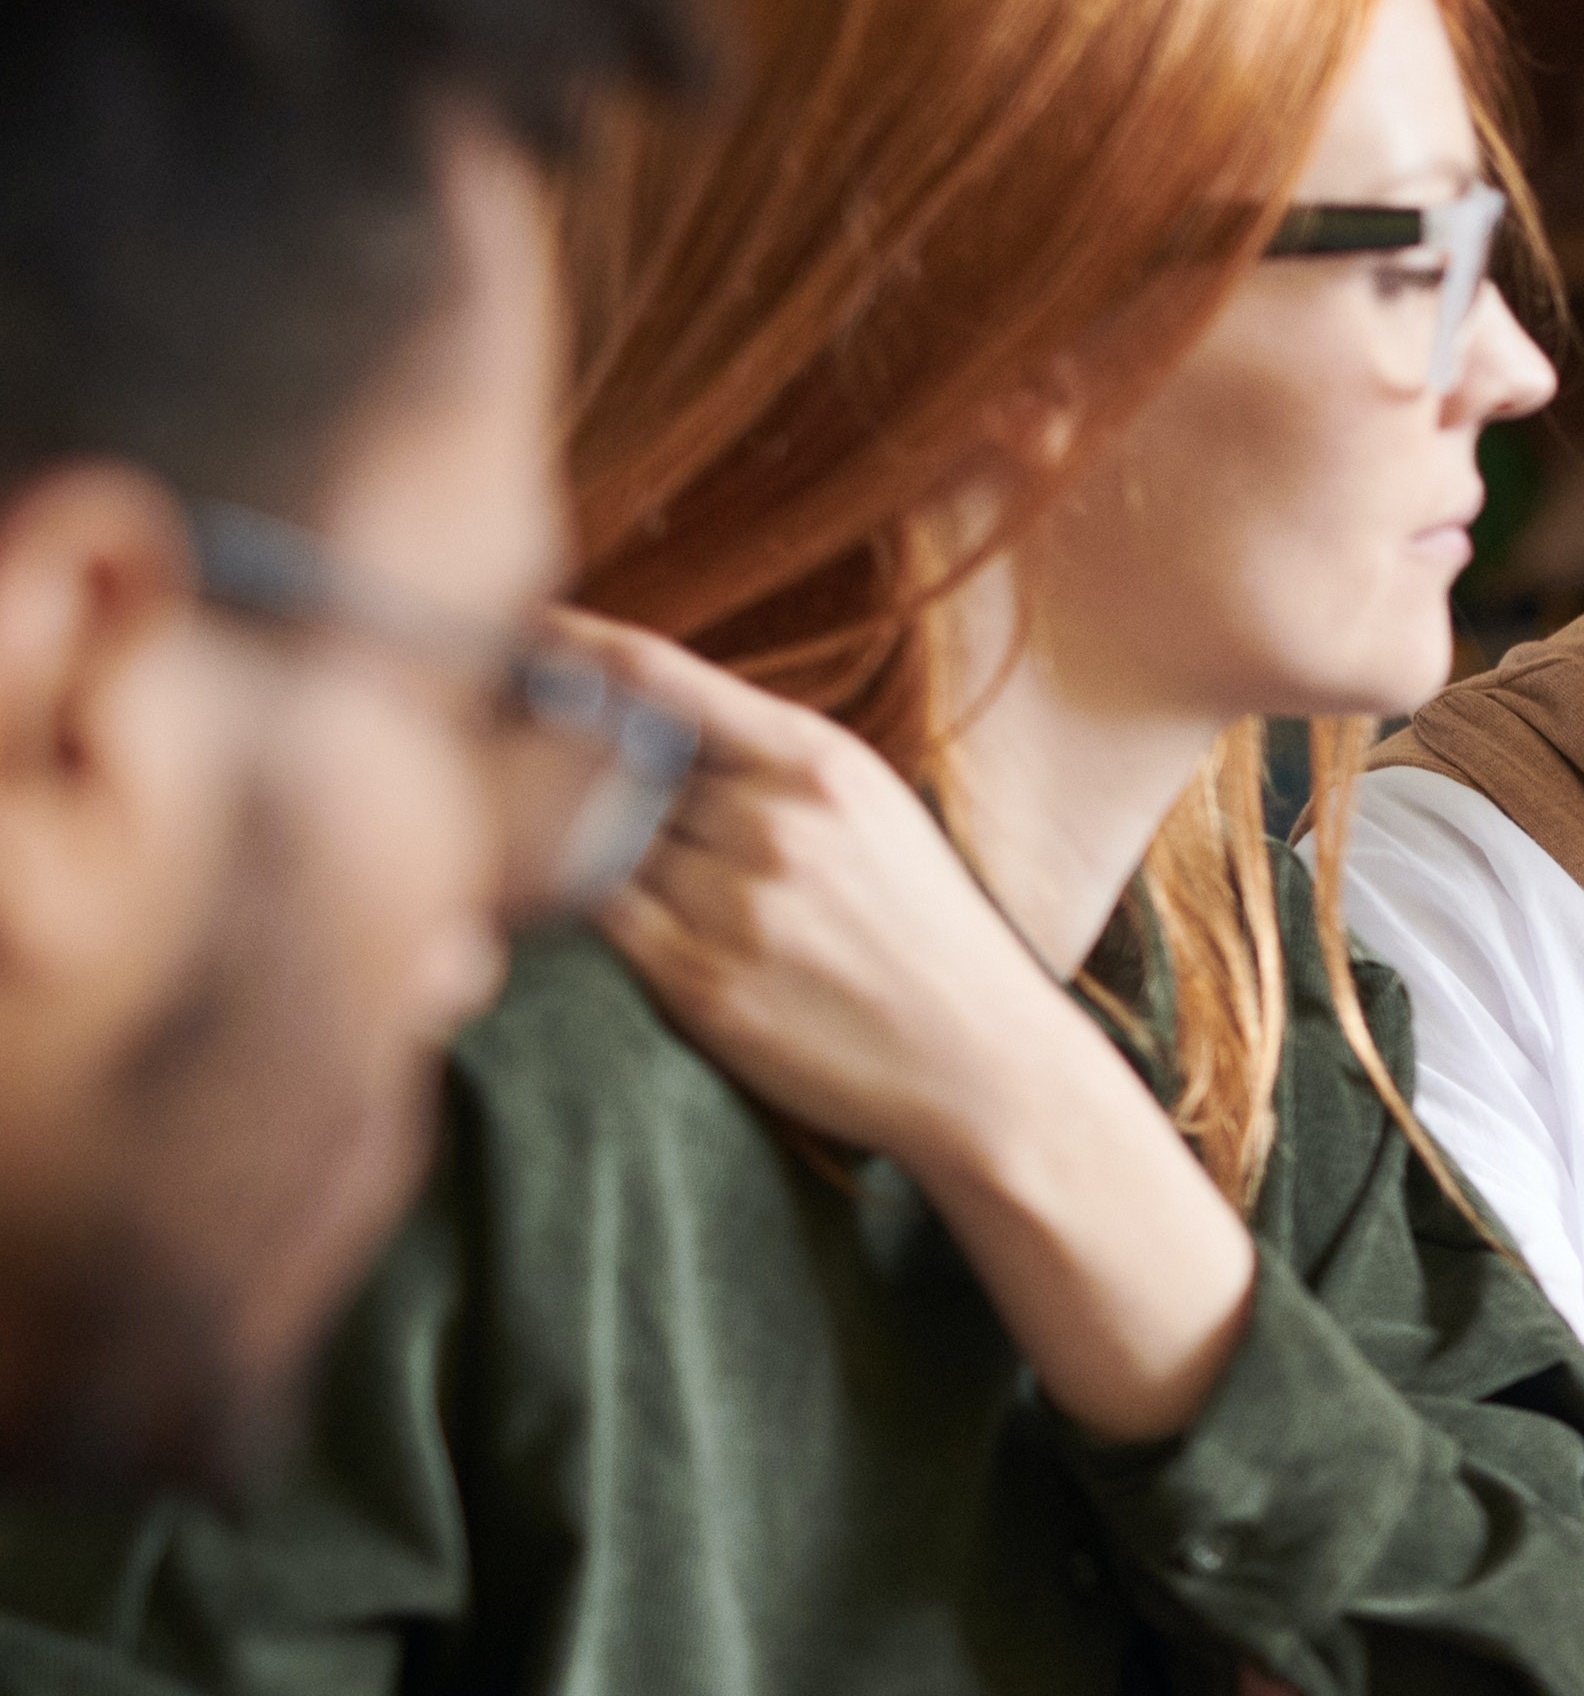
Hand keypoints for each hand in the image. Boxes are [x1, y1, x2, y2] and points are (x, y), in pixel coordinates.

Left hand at [555, 609, 1254, 1442]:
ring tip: (537, 837)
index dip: (567, 647)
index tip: (505, 630)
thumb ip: (766, 766)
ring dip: (562, 836)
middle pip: (610, 760)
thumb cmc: (923, 936)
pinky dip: (573, 902)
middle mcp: (773, 822)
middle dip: (551, 752)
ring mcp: (735, 904)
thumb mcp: (870, 815)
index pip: (658, 677)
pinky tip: (571, 902)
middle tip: (486, 737)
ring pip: (594, 840)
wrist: (985, 1064)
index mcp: (819, 763)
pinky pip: (597, 918)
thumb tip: (634, 720)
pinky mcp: (700, 982)